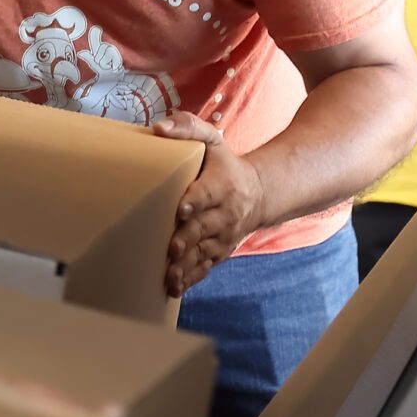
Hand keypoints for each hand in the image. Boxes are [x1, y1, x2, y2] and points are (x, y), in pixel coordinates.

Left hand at [155, 111, 264, 295]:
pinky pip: (205, 267)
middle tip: (172, 248)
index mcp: (220, 184)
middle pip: (203, 228)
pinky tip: (174, 289)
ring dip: (186, 265)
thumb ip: (188, 127)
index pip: (207, 194)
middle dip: (188, 238)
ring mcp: (222, 235)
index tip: (181, 210)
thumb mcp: (212, 139)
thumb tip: (158, 128)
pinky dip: (191, 279)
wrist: (258, 193)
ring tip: (169, 277)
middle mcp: (224, 213)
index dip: (195, 202)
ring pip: (203, 253)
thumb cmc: (224, 164)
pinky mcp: (219, 251)